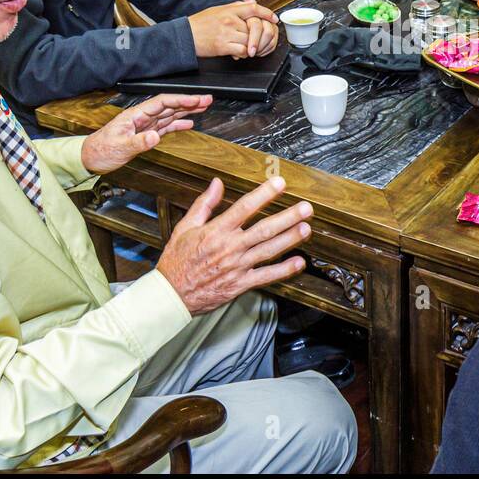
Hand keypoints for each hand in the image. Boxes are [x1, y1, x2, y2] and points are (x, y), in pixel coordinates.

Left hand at [81, 94, 211, 172]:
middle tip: (208, 99)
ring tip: (203, 107)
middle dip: (189, 102)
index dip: (181, 100)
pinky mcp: (145, 135)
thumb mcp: (119, 147)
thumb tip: (156, 136)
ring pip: (170, 114)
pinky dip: (178, 124)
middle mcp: (142, 118)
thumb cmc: (100, 150)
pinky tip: (189, 123)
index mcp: (135, 115)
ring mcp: (145, 126)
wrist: (89, 158)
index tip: (197, 99)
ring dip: (186, 110)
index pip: (162, 103)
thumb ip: (138, 142)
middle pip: (169, 106)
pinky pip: (165, 127)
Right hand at [157, 176, 309, 315]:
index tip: (280, 184)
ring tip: (307, 228)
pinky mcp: (240, 284)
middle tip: (306, 207)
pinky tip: (299, 262)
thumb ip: (204, 204)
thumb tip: (216, 183)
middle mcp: (230, 248)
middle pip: (264, 229)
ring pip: (268, 250)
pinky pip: (266, 276)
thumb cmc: (177, 260)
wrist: (171, 295)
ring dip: (290, 239)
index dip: (264, 194)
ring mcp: (237, 267)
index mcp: (216, 231)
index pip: (244, 208)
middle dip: (287, 217)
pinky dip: (284, 270)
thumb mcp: (185, 227)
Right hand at [189, 1, 278, 58]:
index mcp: (229, 10)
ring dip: (252, 47)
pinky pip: (243, 51)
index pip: (253, 8)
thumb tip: (253, 4)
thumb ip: (236, 7)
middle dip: (260, 36)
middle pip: (254, 28)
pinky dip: (245, 54)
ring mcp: (226, 33)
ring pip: (250, 40)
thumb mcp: (218, 10)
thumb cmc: (201, 23)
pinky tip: (239, 54)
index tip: (274, 19)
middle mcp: (229, 20)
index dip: (267, 13)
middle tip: (261, 41)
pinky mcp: (223, 46)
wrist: (185, 35)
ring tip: (247, 48)